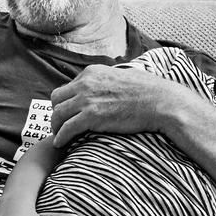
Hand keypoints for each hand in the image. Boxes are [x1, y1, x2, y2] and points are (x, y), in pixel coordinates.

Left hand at [50, 64, 177, 147]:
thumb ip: (108, 80)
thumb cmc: (148, 91)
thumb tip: (107, 86)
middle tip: (60, 124)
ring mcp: (87, 99)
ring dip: (56, 126)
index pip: (68, 87)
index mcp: (92, 72)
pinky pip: (67, 128)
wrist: (160, 102)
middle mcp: (86, 83)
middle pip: (56, 98)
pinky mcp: (92, 116)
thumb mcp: (122, 75)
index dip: (66, 102)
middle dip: (56, 112)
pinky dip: (61, 137)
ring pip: (58, 114)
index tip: (68, 113)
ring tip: (58, 136)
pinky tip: (60, 143)